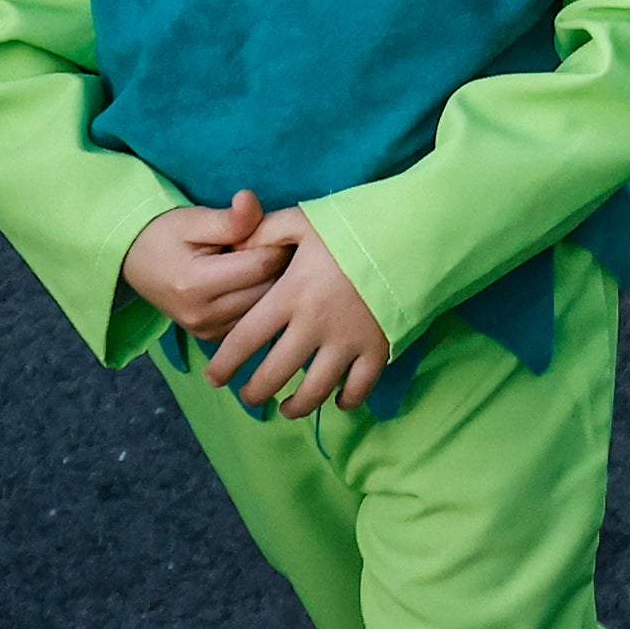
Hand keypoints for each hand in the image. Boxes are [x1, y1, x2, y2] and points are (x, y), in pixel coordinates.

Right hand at [123, 191, 288, 339]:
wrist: (135, 261)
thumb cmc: (165, 235)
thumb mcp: (193, 219)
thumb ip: (229, 218)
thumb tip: (251, 200)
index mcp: (195, 284)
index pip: (263, 265)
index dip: (276, 243)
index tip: (272, 230)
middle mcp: (202, 315)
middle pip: (269, 290)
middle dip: (278, 264)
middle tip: (267, 244)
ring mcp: (207, 331)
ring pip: (265, 308)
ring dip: (271, 284)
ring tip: (255, 261)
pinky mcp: (212, 337)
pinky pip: (252, 320)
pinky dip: (258, 301)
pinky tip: (247, 281)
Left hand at [207, 208, 390, 414]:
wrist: (415, 232)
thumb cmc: (354, 226)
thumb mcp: (303, 220)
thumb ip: (263, 232)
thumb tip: (232, 249)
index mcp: (291, 295)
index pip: (244, 340)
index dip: (224, 364)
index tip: (214, 377)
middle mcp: (315, 325)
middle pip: (274, 374)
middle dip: (254, 391)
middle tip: (247, 395)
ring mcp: (348, 341)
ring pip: (314, 390)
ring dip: (296, 406)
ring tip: (286, 408)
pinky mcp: (378, 347)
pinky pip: (359, 386)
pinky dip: (347, 399)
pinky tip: (337, 401)